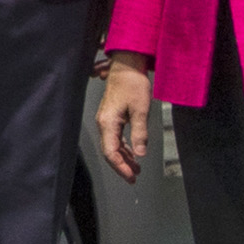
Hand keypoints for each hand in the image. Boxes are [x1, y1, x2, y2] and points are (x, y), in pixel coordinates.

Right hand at [92, 59, 154, 181]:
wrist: (127, 66)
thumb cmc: (133, 84)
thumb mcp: (140, 110)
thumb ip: (140, 133)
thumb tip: (140, 154)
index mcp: (108, 123)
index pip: (111, 152)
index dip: (120, 167)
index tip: (131, 176)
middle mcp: (104, 123)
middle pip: (110, 151)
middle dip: (122, 166)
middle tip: (134, 177)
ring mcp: (106, 120)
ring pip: (113, 145)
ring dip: (124, 158)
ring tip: (136, 168)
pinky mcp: (111, 117)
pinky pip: (115, 137)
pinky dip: (124, 148)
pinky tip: (133, 152)